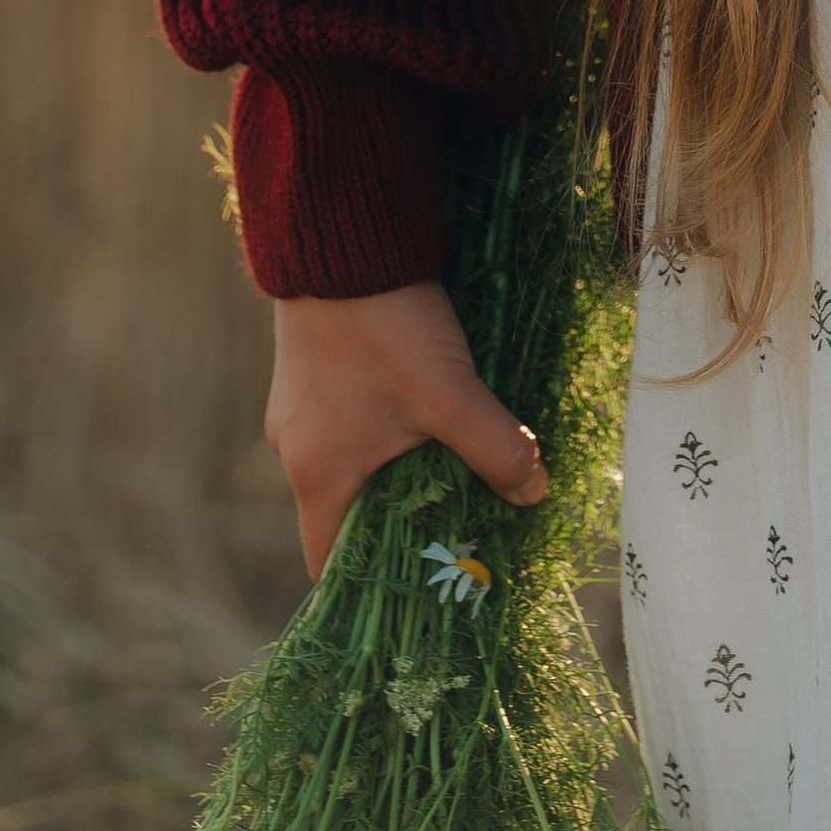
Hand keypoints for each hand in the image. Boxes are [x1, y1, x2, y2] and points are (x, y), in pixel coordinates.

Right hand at [266, 281, 546, 579]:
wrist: (338, 238)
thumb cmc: (385, 326)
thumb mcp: (451, 393)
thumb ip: (496, 448)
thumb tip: (534, 493)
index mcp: (317, 476)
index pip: (332, 564)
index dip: (374, 586)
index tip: (423, 592)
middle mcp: (296, 452)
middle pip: (350, 515)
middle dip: (403, 526)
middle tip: (460, 529)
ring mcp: (302, 410)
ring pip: (355, 464)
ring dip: (400, 471)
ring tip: (457, 469)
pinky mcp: (314, 374)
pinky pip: (351, 424)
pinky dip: (388, 431)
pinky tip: (431, 412)